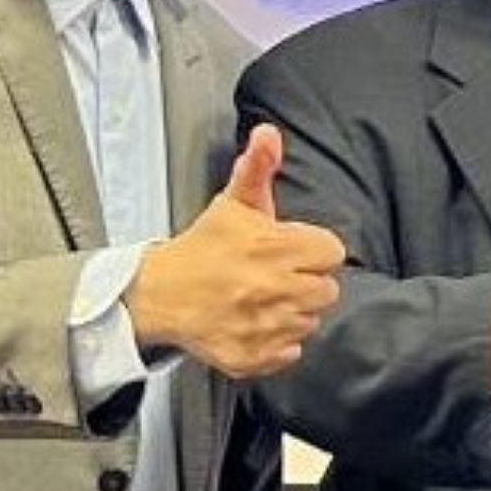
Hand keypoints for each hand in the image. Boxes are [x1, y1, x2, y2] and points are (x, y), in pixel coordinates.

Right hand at [130, 125, 345, 379]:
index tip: (292, 251)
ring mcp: (263, 326)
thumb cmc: (203, 248)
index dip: (313, 250)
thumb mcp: (234, 204)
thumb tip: (269, 134)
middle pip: (327, 290)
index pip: (332, 252)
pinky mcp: (252, 357)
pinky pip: (290, 353)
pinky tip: (254, 323)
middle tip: (276, 276)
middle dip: (306, 281)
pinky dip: (276, 343)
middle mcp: (272, 288)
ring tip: (263, 299)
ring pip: (310, 322)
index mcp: (273, 247)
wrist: (159, 293)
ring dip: (293, 312)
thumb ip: (258, 168)